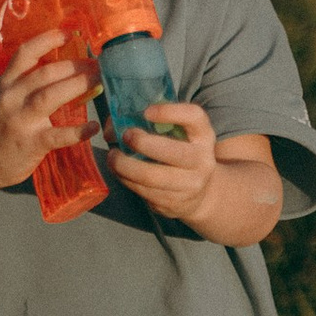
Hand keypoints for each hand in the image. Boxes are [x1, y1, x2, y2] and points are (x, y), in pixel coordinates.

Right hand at [0, 28, 95, 193]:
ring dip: (78, 85)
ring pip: (50, 96)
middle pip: (45, 73)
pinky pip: (57, 135)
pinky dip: (78, 131)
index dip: (48, 40)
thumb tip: (69, 71)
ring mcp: (20, 121)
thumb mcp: (8, 99)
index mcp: (6, 83)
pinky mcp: (30, 144)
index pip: (25, 54)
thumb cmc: (0, 128)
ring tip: (100, 81)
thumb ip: (30, 85)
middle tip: (98, 64)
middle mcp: (11, 97)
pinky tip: (93, 127)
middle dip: (75, 65)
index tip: (71, 33)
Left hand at [106, 95, 222, 224]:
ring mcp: (189, 185)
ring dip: (124, 165)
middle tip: (125, 136)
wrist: (198, 193)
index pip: (194, 117)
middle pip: (171, 151)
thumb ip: (149, 123)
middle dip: (142, 143)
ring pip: (150, 176)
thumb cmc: (179, 153)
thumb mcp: (177, 134)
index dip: (170, 112)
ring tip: (113, 156)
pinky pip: (143, 191)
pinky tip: (119, 171)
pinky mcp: (173, 204)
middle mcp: (201, 160)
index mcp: (203, 136)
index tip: (147, 112)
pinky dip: (125, 179)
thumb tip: (112, 126)